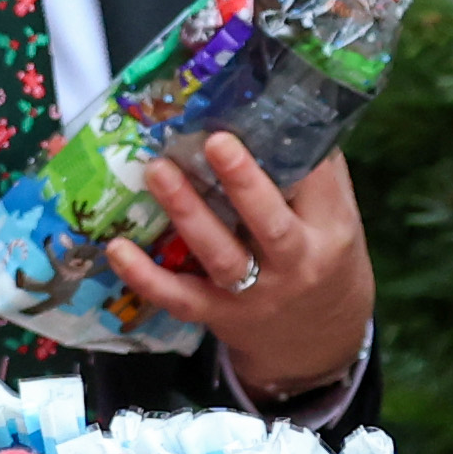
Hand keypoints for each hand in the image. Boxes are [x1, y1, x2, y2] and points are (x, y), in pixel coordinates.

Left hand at [104, 136, 371, 401]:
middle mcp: (295, 264)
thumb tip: (277, 109)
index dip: (291, 149)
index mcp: (330, 232)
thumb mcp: (335, 221)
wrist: (318, 343)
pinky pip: (178, 296)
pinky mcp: (217, 315)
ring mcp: (254, 294)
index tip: (258, 111)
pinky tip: (116, 247)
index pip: (316, 185)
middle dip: (242, 182)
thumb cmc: (322, 261)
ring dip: (186, 212)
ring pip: (220, 255)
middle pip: (270, 223)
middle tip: (213, 140)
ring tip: (157, 170)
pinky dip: (145, 276)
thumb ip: (313, 175)